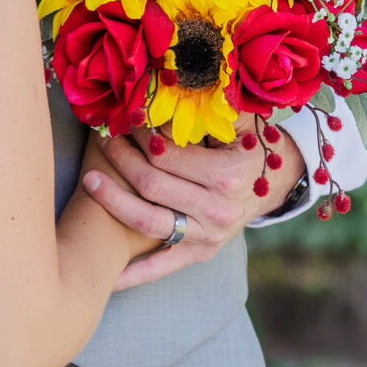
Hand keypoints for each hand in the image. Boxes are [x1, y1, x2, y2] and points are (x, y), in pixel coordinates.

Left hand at [82, 123, 303, 290]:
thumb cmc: (249, 146)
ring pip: (148, 222)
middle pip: (152, 185)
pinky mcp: (199, 253)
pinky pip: (160, 268)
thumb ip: (206, 109)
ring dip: (113, 201)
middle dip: (121, 160)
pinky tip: (104, 276)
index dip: (139, 136)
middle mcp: (217, 210)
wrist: (277, 184)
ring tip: (89, 180)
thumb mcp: (238, 122)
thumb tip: (164, 90)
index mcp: (227, 175)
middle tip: (103, 141)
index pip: (167, 155)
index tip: (124, 120)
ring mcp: (207, 236)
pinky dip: (132, 274)